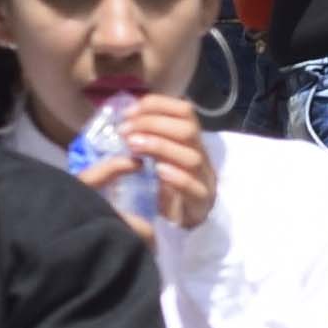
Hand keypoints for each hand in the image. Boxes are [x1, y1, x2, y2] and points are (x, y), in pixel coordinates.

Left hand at [87, 92, 218, 227]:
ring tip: (134, 146)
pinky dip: (176, 177)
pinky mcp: (200, 202)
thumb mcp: (158, 156)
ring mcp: (204, 179)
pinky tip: (158, 171)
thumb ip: (147, 137)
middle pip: (188, 130)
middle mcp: (201, 154)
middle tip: (125, 131)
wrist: (184, 221)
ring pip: (192, 157)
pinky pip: (193, 187)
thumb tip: (123, 118)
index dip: (157, 106)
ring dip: (160, 146)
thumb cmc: (167, 184)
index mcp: (191, 140)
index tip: (129, 112)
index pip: (184, 110)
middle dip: (153, 124)